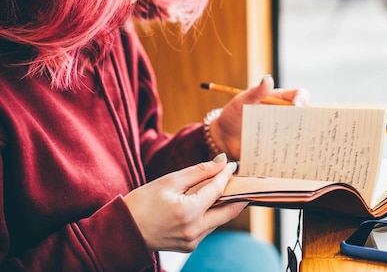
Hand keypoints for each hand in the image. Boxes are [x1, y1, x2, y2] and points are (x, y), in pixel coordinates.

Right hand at [123, 155, 245, 251]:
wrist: (122, 231)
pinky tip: (211, 202)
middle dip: (239, 195)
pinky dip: (213, 213)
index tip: (232, 165)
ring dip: (226, 204)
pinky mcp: (189, 246)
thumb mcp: (169, 181)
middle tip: (244, 180)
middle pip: (229, 212)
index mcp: (188, 213)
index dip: (226, 175)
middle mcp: (194, 230)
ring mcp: (192, 241)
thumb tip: (221, 162)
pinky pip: (208, 227)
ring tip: (228, 187)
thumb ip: (199, 171)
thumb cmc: (142, 203)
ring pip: (219, 220)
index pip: (217, 191)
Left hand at [213, 75, 308, 158]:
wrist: (223, 138)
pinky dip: (292, 152)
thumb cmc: (232, 115)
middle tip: (301, 127)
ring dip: (300, 138)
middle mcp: (284, 115)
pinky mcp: (278, 146)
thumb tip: (267, 80)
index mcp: (279, 100)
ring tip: (295, 142)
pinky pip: (289, 149)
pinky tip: (288, 155)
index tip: (297, 107)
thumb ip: (255, 92)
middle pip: (305, 115)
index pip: (299, 95)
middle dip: (307, 121)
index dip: (302, 99)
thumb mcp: (241, 102)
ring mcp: (283, 131)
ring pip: (300, 133)